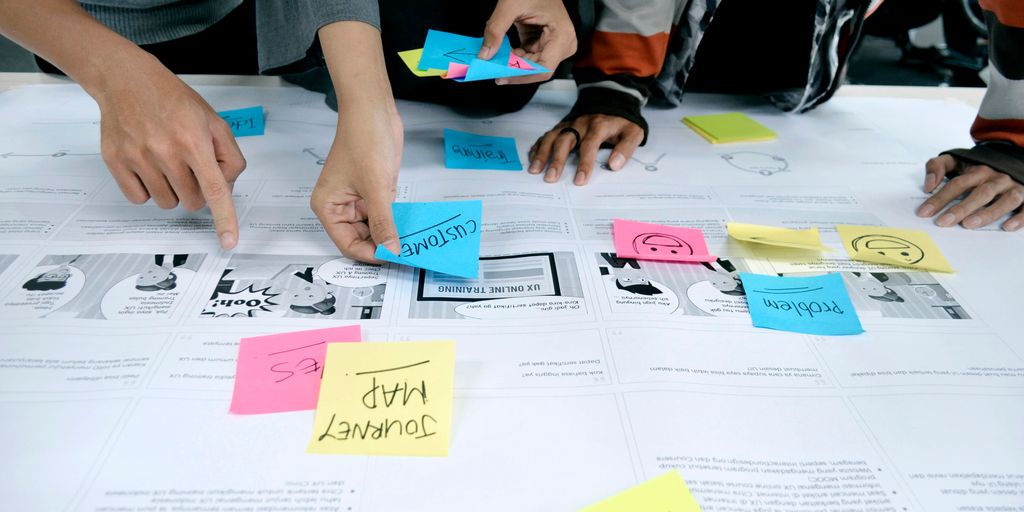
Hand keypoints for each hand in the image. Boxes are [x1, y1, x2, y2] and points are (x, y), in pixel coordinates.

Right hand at [95, 55, 244, 248]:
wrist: (126, 80)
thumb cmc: (172, 99)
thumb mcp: (213, 120)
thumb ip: (228, 155)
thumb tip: (226, 187)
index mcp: (194, 140)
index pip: (214, 189)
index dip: (224, 218)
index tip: (229, 242)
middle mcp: (165, 151)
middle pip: (193, 202)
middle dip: (197, 191)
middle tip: (190, 167)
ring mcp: (138, 158)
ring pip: (167, 203)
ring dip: (172, 190)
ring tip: (167, 162)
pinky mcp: (116, 162)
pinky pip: (139, 199)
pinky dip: (147, 190)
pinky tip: (148, 166)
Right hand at [311, 109, 402, 262]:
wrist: (374, 111)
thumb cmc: (364, 140)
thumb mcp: (375, 187)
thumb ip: (383, 222)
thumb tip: (391, 250)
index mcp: (328, 207)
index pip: (347, 244)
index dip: (369, 254)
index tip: (392, 259)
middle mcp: (340, 206)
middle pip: (361, 239)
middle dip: (381, 246)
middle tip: (406, 254)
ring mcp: (358, 200)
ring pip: (374, 229)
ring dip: (391, 235)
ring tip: (411, 243)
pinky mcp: (374, 192)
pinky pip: (384, 215)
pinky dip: (395, 222)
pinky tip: (411, 229)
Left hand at [478, 0, 576, 84]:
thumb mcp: (509, 5)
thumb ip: (495, 30)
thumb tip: (485, 55)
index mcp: (562, 35)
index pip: (544, 68)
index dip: (522, 76)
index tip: (502, 76)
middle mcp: (563, 44)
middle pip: (537, 69)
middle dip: (514, 68)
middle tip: (492, 65)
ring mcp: (554, 45)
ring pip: (531, 65)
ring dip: (512, 62)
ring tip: (496, 55)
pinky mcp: (544, 43)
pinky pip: (529, 57)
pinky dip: (514, 56)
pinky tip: (503, 50)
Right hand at [528, 114, 644, 184]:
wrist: (611, 100)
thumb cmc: (621, 121)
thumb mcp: (633, 132)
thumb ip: (626, 148)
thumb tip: (615, 165)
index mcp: (598, 126)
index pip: (589, 145)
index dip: (584, 163)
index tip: (580, 180)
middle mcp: (580, 124)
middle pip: (565, 141)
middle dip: (556, 160)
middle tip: (551, 178)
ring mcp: (568, 124)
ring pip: (552, 137)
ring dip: (542, 154)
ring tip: (535, 170)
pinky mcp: (562, 126)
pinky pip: (547, 135)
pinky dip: (538, 146)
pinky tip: (532, 158)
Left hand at [916, 154, 1023, 230]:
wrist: (1012, 159)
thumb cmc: (977, 168)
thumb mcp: (956, 161)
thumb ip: (937, 166)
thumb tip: (928, 185)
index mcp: (978, 171)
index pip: (957, 184)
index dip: (939, 198)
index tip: (924, 212)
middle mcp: (997, 179)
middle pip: (980, 193)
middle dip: (961, 208)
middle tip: (943, 222)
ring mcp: (1014, 188)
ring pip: (1005, 200)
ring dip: (988, 213)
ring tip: (969, 225)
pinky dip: (1020, 217)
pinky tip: (1007, 227)